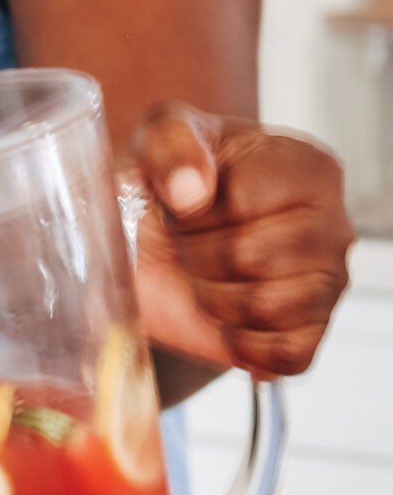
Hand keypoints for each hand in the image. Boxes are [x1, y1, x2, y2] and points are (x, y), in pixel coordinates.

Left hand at [125, 104, 354, 376]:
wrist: (160, 242)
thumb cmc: (174, 183)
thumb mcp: (160, 139)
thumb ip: (172, 145)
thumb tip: (192, 192)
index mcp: (308, 168)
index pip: (243, 200)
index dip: (193, 212)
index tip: (185, 206)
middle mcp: (332, 225)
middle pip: (250, 257)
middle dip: (198, 257)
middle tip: (190, 246)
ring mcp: (328, 282)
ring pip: (262, 308)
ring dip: (213, 300)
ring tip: (208, 276)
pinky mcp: (311, 332)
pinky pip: (281, 354)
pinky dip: (241, 344)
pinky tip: (226, 317)